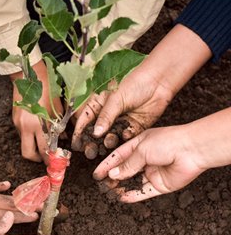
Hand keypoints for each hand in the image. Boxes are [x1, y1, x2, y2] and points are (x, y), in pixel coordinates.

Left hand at [0, 169, 37, 233]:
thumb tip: (1, 231)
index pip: (12, 215)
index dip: (26, 216)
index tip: (39, 216)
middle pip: (14, 204)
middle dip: (29, 206)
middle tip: (43, 205)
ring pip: (6, 196)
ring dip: (20, 197)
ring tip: (32, 196)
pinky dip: (0, 186)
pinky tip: (8, 184)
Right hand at [11, 60, 62, 162]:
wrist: (28, 73)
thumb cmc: (47, 87)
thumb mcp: (58, 107)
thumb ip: (59, 125)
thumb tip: (61, 138)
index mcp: (38, 123)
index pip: (44, 149)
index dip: (50, 158)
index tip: (56, 161)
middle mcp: (26, 126)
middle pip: (28, 154)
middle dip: (37, 159)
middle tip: (45, 158)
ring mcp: (18, 123)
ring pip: (24, 144)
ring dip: (33, 146)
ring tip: (43, 142)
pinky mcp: (14, 119)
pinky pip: (22, 133)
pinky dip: (30, 135)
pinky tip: (37, 130)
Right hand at [72, 24, 211, 153]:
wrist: (158, 82)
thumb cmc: (134, 83)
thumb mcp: (115, 98)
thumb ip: (105, 117)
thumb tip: (95, 133)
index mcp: (98, 105)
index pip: (84, 121)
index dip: (79, 133)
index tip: (76, 145)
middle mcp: (107, 116)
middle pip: (95, 133)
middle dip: (92, 143)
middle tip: (90, 151)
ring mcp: (120, 123)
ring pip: (109, 138)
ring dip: (108, 142)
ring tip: (108, 143)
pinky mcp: (133, 128)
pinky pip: (125, 137)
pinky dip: (124, 138)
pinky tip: (125, 134)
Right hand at [94, 125, 204, 201]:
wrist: (192, 150)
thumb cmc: (168, 142)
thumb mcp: (141, 149)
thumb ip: (126, 164)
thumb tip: (113, 175)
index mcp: (139, 145)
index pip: (118, 156)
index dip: (107, 165)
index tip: (96, 174)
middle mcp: (145, 159)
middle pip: (124, 170)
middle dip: (113, 178)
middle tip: (102, 185)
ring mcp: (152, 172)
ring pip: (133, 182)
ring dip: (121, 187)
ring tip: (110, 192)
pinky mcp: (160, 184)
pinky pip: (144, 192)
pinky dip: (134, 195)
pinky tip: (123, 198)